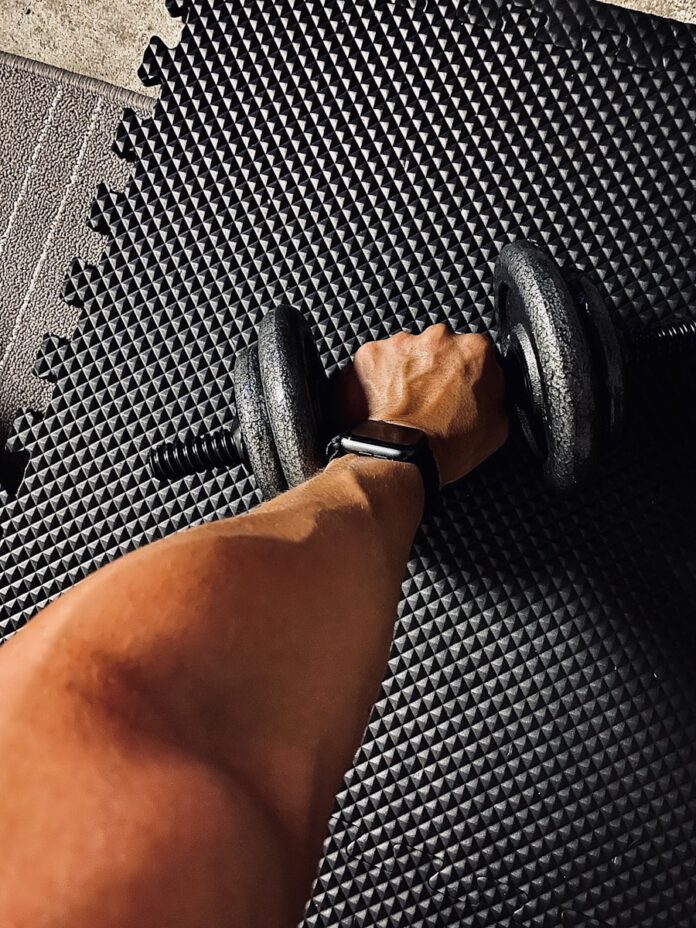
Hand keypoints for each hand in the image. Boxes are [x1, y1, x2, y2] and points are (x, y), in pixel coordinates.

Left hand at [335, 324, 508, 485]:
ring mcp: (403, 344)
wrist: (406, 455)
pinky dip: (379, 375)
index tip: (458, 389)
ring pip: (407, 351)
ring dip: (407, 371)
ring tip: (405, 402)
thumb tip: (491, 386)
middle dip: (435, 368)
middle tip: (430, 399)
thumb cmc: (448, 444)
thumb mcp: (498, 424)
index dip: (466, 373)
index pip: (474, 352)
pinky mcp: (372, 353)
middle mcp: (439, 339)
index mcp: (475, 349)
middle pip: (439, 347)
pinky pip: (377, 359)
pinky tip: (385, 399)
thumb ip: (497, 392)